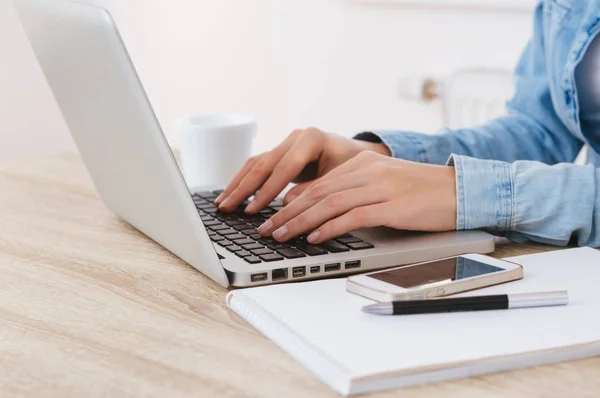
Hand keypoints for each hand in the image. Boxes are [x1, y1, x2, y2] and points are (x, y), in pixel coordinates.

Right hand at [215, 128, 390, 212]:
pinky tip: (231, 195)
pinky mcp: (281, 152)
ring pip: (255, 164)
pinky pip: (258, 166)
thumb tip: (286, 206)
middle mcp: (296, 137)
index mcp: (312, 139)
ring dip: (237, 185)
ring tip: (222, 204)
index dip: (267, 191)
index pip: (284, 167)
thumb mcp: (339, 180)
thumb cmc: (353, 168)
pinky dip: (243, 182)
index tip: (253, 210)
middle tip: (227, 209)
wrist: (358, 155)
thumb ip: (314, 190)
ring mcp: (286, 143)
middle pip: (264, 164)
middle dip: (243, 189)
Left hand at [256, 150, 456, 243]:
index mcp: (364, 163)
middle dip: (288, 213)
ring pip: (330, 203)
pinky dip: (331, 227)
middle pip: (318, 192)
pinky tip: (315, 238)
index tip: (273, 215)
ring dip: (301, 221)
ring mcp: (381, 187)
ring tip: (281, 236)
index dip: (293, 201)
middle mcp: (368, 171)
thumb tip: (320, 209)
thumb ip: (354, 190)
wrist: (462, 190)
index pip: (319, 183)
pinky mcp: (393, 205)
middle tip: (267, 229)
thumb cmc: (423, 193)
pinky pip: (354, 216)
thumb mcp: (384, 184)